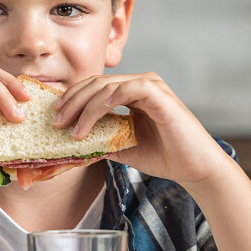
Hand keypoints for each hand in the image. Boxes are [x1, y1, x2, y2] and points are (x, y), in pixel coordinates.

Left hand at [53, 72, 229, 186]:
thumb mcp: (123, 147)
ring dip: (86, 106)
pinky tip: (98, 112)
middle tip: (57, 122)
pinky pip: (130, 88)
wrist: (194, 168)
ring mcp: (152, 87)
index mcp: (132, 93)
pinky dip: (111, 98)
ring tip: (73, 128)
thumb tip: (70, 145)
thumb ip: (101, 140)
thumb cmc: (165, 156)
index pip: (95, 87)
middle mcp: (141, 84)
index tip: (56, 118)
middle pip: (97, 83)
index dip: (73, 99)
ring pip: (108, 85)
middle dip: (73, 102)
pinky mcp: (160, 96)